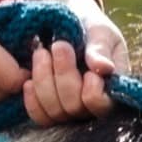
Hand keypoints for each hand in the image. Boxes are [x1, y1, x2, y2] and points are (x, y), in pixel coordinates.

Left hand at [9, 3, 126, 127]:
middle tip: (59, 45)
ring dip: (44, 81)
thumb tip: (104, 68)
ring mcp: (69, 111)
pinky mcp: (48, 111)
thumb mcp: (99, 31)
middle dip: (64, 75)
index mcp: (112, 88)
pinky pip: (40, 116)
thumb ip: (102, 48)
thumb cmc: (88, 28)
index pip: (102, 105)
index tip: (87, 64)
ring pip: (54, 112)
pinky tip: (29, 79)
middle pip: (75, 107)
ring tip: (41, 52)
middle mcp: (92, 106)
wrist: (64, 25)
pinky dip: (32, 99)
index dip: (92, 91)